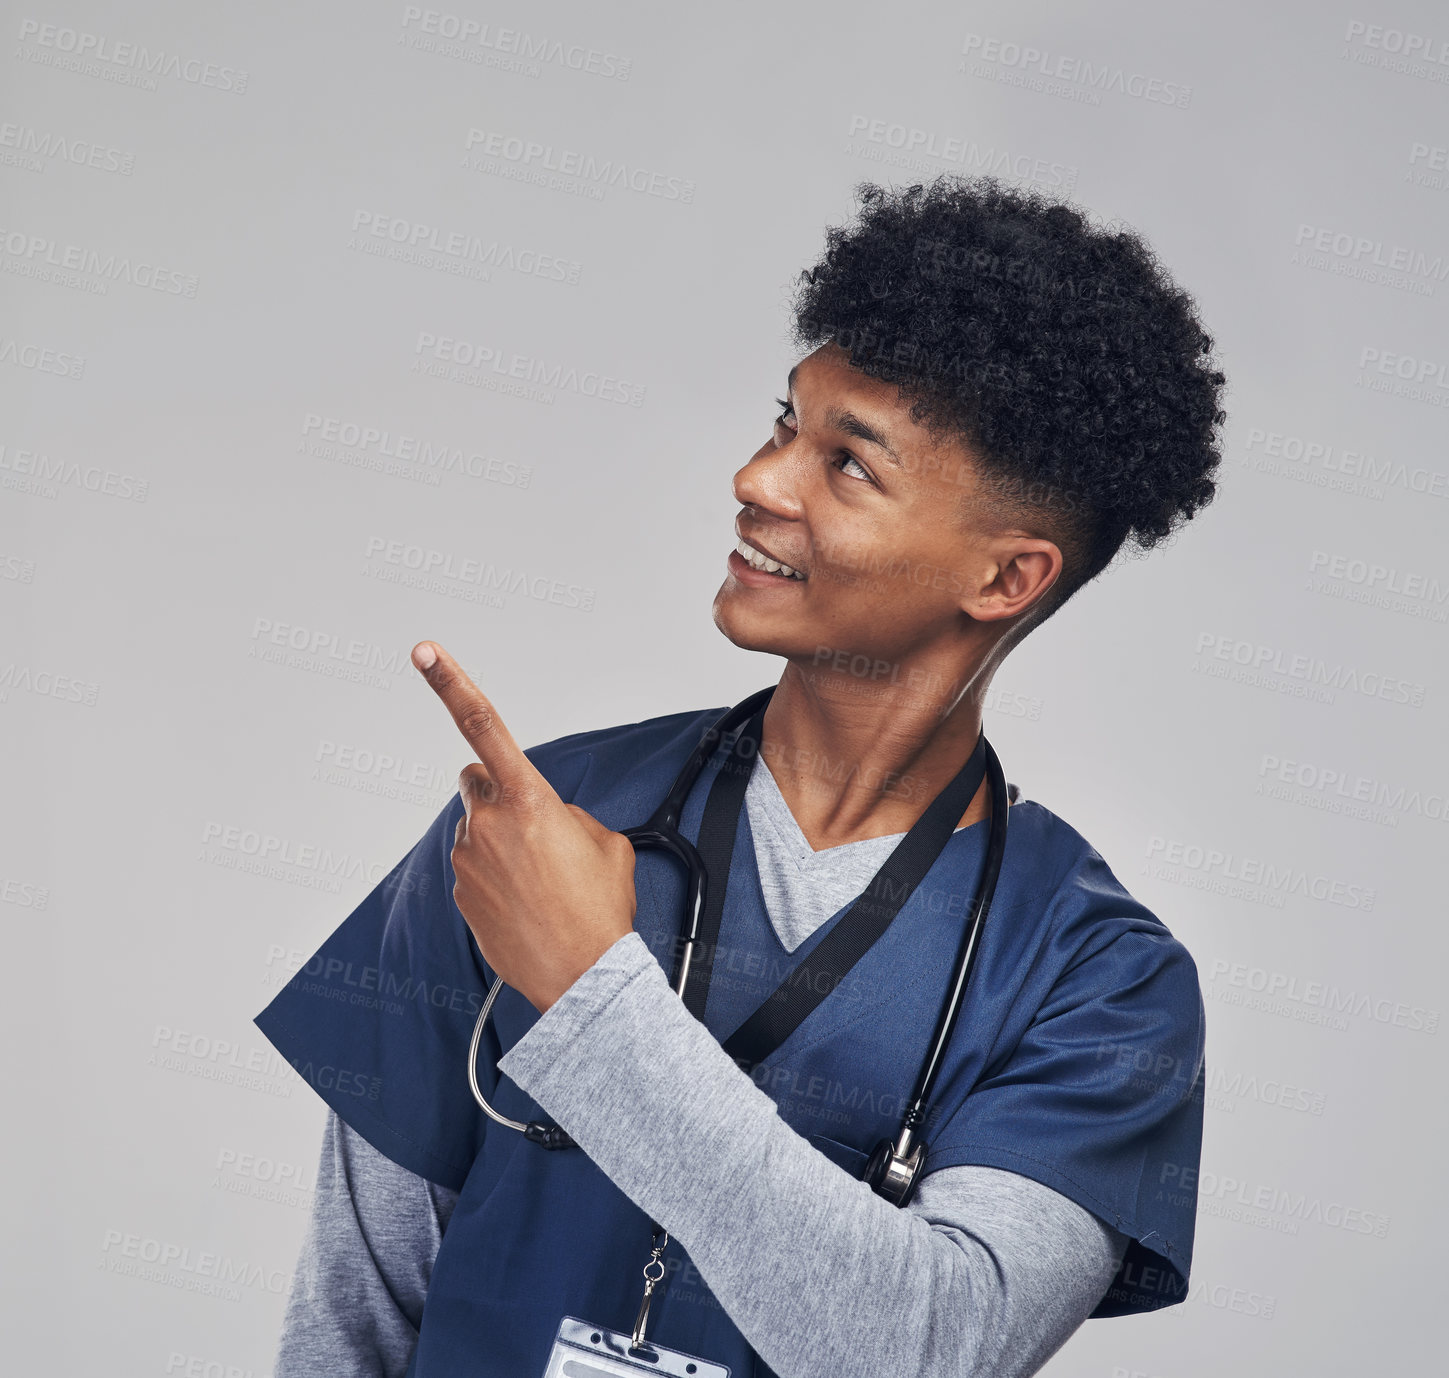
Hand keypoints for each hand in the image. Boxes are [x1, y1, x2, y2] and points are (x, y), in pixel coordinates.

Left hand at [412, 640, 637, 1011]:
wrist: (583, 977)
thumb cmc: (600, 910)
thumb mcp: (606, 842)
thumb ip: (566, 813)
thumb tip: (546, 819)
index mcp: (528, 799)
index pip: (483, 725)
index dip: (451, 682)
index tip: (424, 650)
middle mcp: (489, 823)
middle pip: (476, 781)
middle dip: (497, 793)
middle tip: (534, 829)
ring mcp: (469, 860)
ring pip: (475, 828)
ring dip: (499, 840)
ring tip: (539, 880)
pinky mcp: (461, 894)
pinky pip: (473, 866)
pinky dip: (494, 876)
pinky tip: (525, 901)